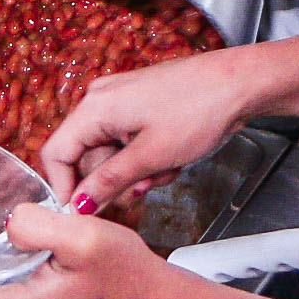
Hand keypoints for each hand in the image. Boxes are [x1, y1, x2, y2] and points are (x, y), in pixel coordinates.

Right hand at [43, 50, 271, 210]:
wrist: (241, 84)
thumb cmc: (198, 110)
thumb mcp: (151, 156)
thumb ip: (109, 182)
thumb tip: (79, 205)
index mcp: (95, 108)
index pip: (56, 154)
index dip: (64, 188)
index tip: (80, 214)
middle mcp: (101, 101)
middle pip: (86, 156)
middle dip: (112, 182)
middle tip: (139, 193)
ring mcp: (122, 102)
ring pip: (112, 153)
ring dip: (135, 173)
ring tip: (164, 172)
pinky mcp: (141, 106)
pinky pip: (130, 143)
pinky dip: (147, 159)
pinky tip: (172, 161)